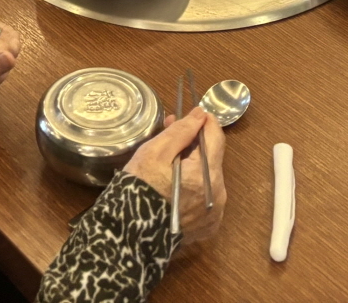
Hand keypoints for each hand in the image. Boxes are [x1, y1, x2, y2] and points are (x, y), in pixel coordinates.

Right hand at [120, 106, 226, 244]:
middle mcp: (218, 195)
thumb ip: (182, 132)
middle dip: (193, 143)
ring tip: (168, 161)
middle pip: (211, 159)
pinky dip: (194, 187)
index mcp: (207, 175)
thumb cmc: (140, 187)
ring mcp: (214, 214)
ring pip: (208, 178)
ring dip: (193, 165)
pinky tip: (174, 186)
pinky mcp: (207, 227)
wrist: (129, 235)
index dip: (205, 122)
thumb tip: (201, 114)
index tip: (192, 113)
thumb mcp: (156, 153)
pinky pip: (205, 197)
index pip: (216, 138)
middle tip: (170, 134)